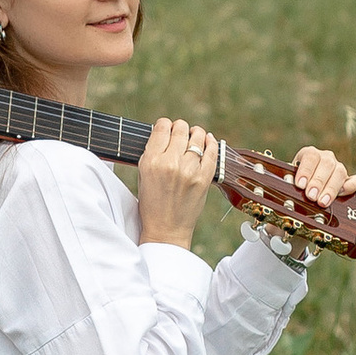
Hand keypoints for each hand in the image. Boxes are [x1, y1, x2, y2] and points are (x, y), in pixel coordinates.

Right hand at [136, 117, 220, 249]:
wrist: (166, 229)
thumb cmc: (152, 204)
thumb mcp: (143, 175)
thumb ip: (152, 153)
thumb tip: (165, 134)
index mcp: (151, 161)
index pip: (161, 127)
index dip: (164, 125)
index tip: (166, 128)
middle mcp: (170, 163)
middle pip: (180, 128)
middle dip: (180, 127)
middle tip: (180, 132)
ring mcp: (189, 170)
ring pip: (197, 136)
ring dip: (196, 133)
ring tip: (194, 136)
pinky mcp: (204, 178)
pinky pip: (212, 151)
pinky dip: (211, 142)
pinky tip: (208, 140)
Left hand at [287, 143, 355, 211]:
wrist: (307, 189)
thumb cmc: (296, 185)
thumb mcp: (289, 182)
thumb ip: (287, 184)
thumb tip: (285, 189)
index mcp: (310, 154)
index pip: (310, 156)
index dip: (306, 170)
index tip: (300, 184)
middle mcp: (326, 158)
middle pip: (326, 164)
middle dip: (318, 182)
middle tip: (311, 196)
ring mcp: (338, 168)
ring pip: (340, 172)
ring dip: (331, 188)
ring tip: (322, 202)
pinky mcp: (349, 180)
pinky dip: (352, 186)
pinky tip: (343, 193)